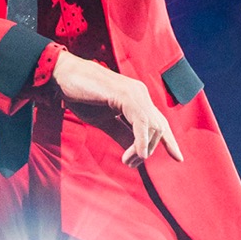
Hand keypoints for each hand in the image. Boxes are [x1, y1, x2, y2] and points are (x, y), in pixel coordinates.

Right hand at [51, 52, 183, 168]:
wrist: (62, 76)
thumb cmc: (80, 95)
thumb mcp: (104, 120)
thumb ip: (121, 133)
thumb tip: (136, 153)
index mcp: (137, 99)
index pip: (159, 122)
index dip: (169, 141)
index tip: (178, 158)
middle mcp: (140, 93)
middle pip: (158, 128)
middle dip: (148, 150)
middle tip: (129, 163)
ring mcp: (135, 93)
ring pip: (153, 127)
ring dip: (143, 149)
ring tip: (127, 160)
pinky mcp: (125, 95)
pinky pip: (141, 122)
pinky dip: (141, 140)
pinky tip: (137, 154)